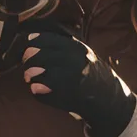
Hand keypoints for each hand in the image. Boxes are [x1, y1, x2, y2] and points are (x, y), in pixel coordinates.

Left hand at [20, 22, 136, 136]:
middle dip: (27, 61)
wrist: (109, 98)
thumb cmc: (91, 73)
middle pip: (35, 55)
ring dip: (29, 75)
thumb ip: (61, 44)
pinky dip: (35, 90)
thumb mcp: (81, 52)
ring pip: (35, 73)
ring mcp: (69, 76)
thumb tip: (30, 38)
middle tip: (28, 67)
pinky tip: (38, 89)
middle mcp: (72, 58)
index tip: (26, 49)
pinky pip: (39, 90)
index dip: (30, 43)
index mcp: (75, 46)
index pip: (44, 39)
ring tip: (31, 78)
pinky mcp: (65, 94)